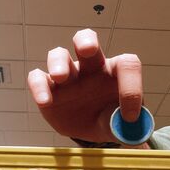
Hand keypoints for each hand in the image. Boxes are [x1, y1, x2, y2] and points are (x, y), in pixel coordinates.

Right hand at [27, 29, 145, 142]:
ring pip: (58, 55)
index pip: (126, 64)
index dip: (131, 87)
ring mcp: (68, 75)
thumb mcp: (124, 126)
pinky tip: (45, 101)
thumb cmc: (111, 118)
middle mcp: (91, 67)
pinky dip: (38, 86)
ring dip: (58, 62)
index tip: (130, 116)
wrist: (92, 129)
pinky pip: (38, 78)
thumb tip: (129, 125)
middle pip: (86, 40)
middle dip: (86, 41)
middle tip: (87, 49)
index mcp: (115, 71)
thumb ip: (128, 126)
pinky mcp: (49, 88)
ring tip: (60, 77)